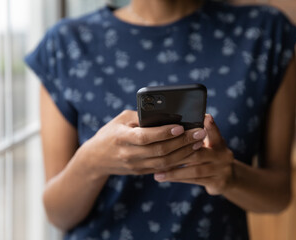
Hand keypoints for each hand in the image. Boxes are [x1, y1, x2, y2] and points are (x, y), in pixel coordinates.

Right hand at [80, 110, 206, 177]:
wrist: (96, 159)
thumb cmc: (110, 133)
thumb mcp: (121, 120)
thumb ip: (141, 117)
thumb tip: (165, 113)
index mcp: (121, 138)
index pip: (145, 137)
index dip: (163, 133)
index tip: (180, 126)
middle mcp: (128, 154)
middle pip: (159, 151)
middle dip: (182, 142)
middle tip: (199, 132)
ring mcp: (135, 166)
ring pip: (164, 162)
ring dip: (184, 153)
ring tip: (198, 142)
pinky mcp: (140, 172)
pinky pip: (162, 168)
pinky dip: (177, 161)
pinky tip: (189, 152)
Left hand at [153, 114, 235, 195]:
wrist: (229, 178)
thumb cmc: (211, 156)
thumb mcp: (210, 144)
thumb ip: (198, 136)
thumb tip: (176, 127)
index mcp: (220, 143)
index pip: (215, 133)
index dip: (211, 125)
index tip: (205, 117)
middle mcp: (223, 156)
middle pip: (199, 154)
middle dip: (177, 155)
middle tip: (160, 155)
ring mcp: (222, 170)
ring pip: (195, 171)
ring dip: (174, 172)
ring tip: (158, 173)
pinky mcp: (218, 183)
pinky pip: (194, 181)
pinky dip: (179, 179)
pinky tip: (167, 178)